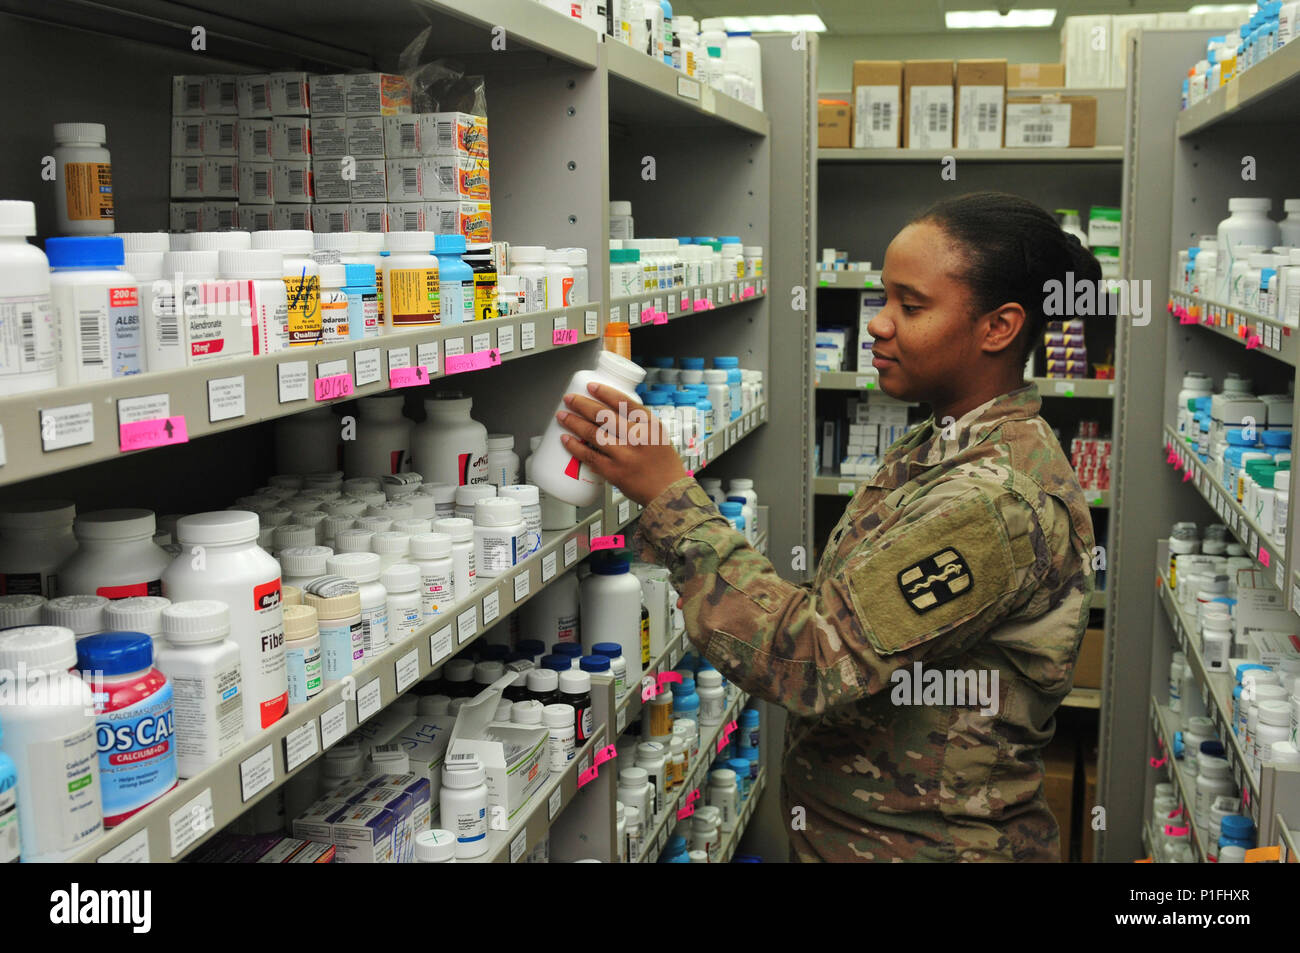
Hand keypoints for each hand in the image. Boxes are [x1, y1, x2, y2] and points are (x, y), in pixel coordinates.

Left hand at [556, 382, 687, 505]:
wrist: (668, 493)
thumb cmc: (664, 465)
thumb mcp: (658, 436)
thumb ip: (638, 424)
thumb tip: (610, 412)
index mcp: (650, 426)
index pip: (626, 402)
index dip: (605, 392)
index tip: (591, 386)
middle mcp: (638, 438)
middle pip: (604, 415)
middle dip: (582, 404)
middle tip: (570, 399)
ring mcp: (625, 456)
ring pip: (593, 434)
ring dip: (574, 423)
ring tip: (562, 416)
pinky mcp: (614, 472)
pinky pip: (589, 456)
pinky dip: (575, 447)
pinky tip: (566, 439)